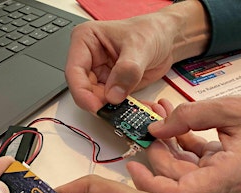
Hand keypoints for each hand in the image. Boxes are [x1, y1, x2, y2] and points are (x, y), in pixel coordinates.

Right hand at [66, 1, 208, 112]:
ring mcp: (99, 74)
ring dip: (111, 109)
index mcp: (85, 40)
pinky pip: (111, 104)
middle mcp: (88, 59)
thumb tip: (113, 94)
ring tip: (128, 111)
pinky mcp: (111, 86)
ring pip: (96, 99)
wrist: (166, 38)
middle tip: (113, 113)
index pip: (74, 71)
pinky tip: (135, 108)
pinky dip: (122, 110)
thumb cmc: (151, 31)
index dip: (82, 92)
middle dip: (97, 103)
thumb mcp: (140, 47)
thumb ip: (127, 70)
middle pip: (83, 89)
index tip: (95, 106)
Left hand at [127, 95, 240, 192]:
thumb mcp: (232, 108)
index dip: (149, 184)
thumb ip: (189, 116)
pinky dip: (186, 148)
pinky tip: (178, 124)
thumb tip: (158, 127)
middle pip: (177, 180)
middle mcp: (228, 188)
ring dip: (171, 146)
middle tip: (150, 121)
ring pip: (185, 173)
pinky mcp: (228, 178)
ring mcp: (228, 186)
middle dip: (158, 151)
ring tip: (163, 114)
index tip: (132, 166)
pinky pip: (198, 167)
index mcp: (231, 175)